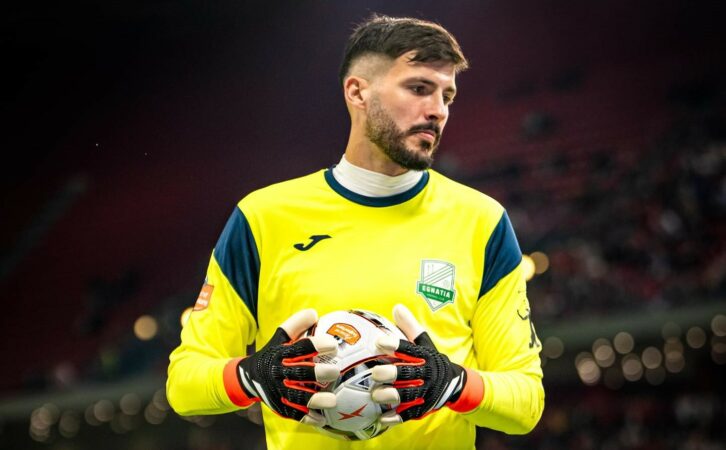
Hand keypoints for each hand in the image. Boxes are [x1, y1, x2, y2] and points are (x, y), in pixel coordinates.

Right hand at [234, 309, 339, 425]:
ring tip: (332, 400)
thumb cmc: (272, 353)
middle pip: (298, 372)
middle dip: (317, 372)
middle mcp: (278, 372)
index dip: (315, 345)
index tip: (332, 344)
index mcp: (280, 353)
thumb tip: (314, 312)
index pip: (298, 347)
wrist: (248, 377)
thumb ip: (295, 325)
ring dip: (315, 399)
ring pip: (296, 396)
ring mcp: (278, 390)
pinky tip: (322, 418)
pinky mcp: (279, 405)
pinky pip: (293, 413)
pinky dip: (307, 417)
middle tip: (334, 371)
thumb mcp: (279, 337)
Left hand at [371, 304, 483, 425]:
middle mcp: (428, 374)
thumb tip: (396, 307)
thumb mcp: (425, 342)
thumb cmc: (432, 359)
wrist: (456, 383)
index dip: (396, 345)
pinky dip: (397, 417)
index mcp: (426, 356)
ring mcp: (427, 392)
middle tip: (375, 372)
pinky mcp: (425, 407)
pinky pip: (410, 414)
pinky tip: (382, 418)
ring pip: (409, 395)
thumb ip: (410, 326)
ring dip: (392, 396)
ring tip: (376, 395)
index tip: (380, 342)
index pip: (410, 349)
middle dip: (391, 374)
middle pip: (409, 374)